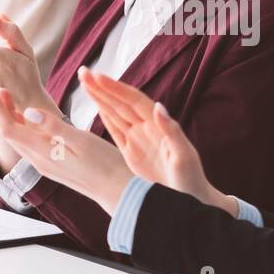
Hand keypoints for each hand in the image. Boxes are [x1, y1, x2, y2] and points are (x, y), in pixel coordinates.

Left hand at [0, 85, 134, 214]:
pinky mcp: (52, 164)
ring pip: (18, 138)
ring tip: (4, 96)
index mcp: (42, 152)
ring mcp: (44, 164)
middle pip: (8, 132)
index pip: (8, 128)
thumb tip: (28, 111)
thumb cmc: (105, 164)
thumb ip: (53, 126)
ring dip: (8, 116)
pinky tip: (26, 116)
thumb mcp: (81, 141)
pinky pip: (28, 142)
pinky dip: (21, 125)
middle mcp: (38, 160)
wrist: (119, 191)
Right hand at [80, 68, 238, 215]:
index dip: (115, 88)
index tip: (98, 76)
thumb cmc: (190, 180)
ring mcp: (139, 138)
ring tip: (84, 82)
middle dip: (103, 87)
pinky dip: (105, 116)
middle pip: (122, 102)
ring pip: (116, 112)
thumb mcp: (183, 156)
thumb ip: (171, 130)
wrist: (191, 200)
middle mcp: (148, 128)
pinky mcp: (132, 151)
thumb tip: (159, 106)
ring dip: (101, 97)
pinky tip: (97, 106)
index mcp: (158, 126)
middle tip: (83, 72)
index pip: (133, 101)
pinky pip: (116, 129)